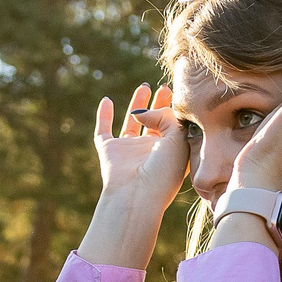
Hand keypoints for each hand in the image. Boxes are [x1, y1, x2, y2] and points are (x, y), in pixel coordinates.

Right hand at [93, 84, 191, 207]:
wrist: (137, 194)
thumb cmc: (163, 171)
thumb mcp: (177, 138)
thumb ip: (166, 116)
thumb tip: (141, 112)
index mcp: (170, 153)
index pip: (173, 128)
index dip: (175, 111)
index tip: (179, 94)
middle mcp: (150, 151)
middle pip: (155, 123)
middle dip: (159, 105)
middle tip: (164, 88)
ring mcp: (129, 151)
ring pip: (132, 123)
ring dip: (137, 104)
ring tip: (144, 87)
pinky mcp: (108, 151)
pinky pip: (103, 130)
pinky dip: (103, 115)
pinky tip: (106, 100)